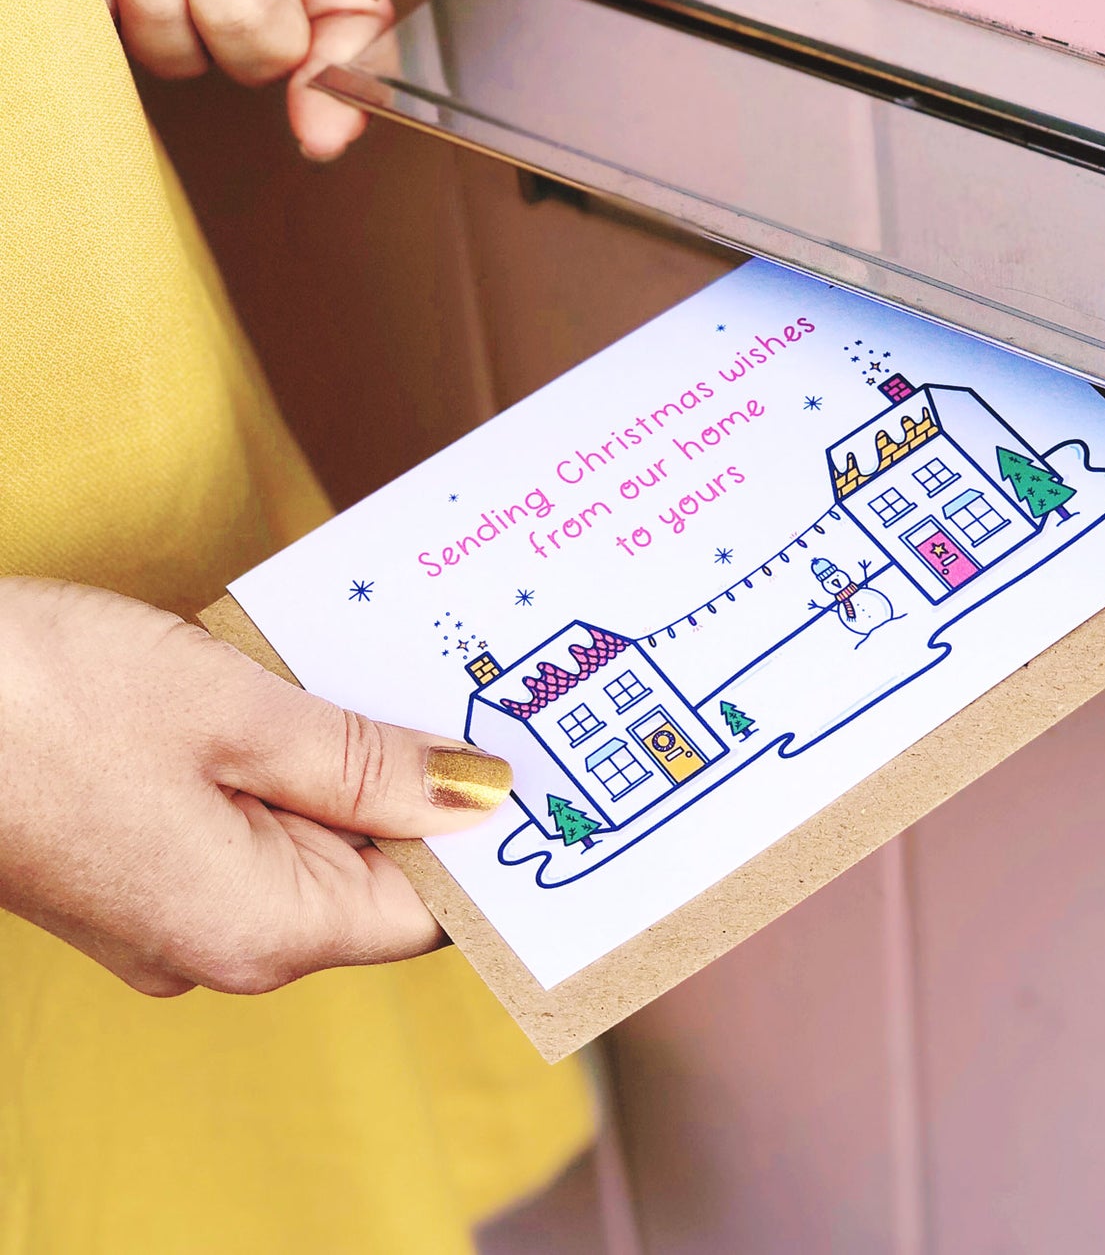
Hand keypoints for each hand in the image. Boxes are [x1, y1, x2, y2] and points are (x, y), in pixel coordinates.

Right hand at [0, 578, 509, 996]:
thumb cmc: (40, 701)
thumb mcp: (236, 714)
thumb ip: (367, 762)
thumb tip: (478, 796)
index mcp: (259, 929)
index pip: (427, 914)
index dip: (487, 845)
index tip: (539, 768)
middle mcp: (221, 942)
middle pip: (372, 873)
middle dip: (421, 785)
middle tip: (471, 693)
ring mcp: (174, 906)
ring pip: (312, 839)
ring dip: (351, 763)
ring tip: (390, 677)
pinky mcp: (140, 860)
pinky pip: (252, 821)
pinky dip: (290, 763)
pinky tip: (304, 694)